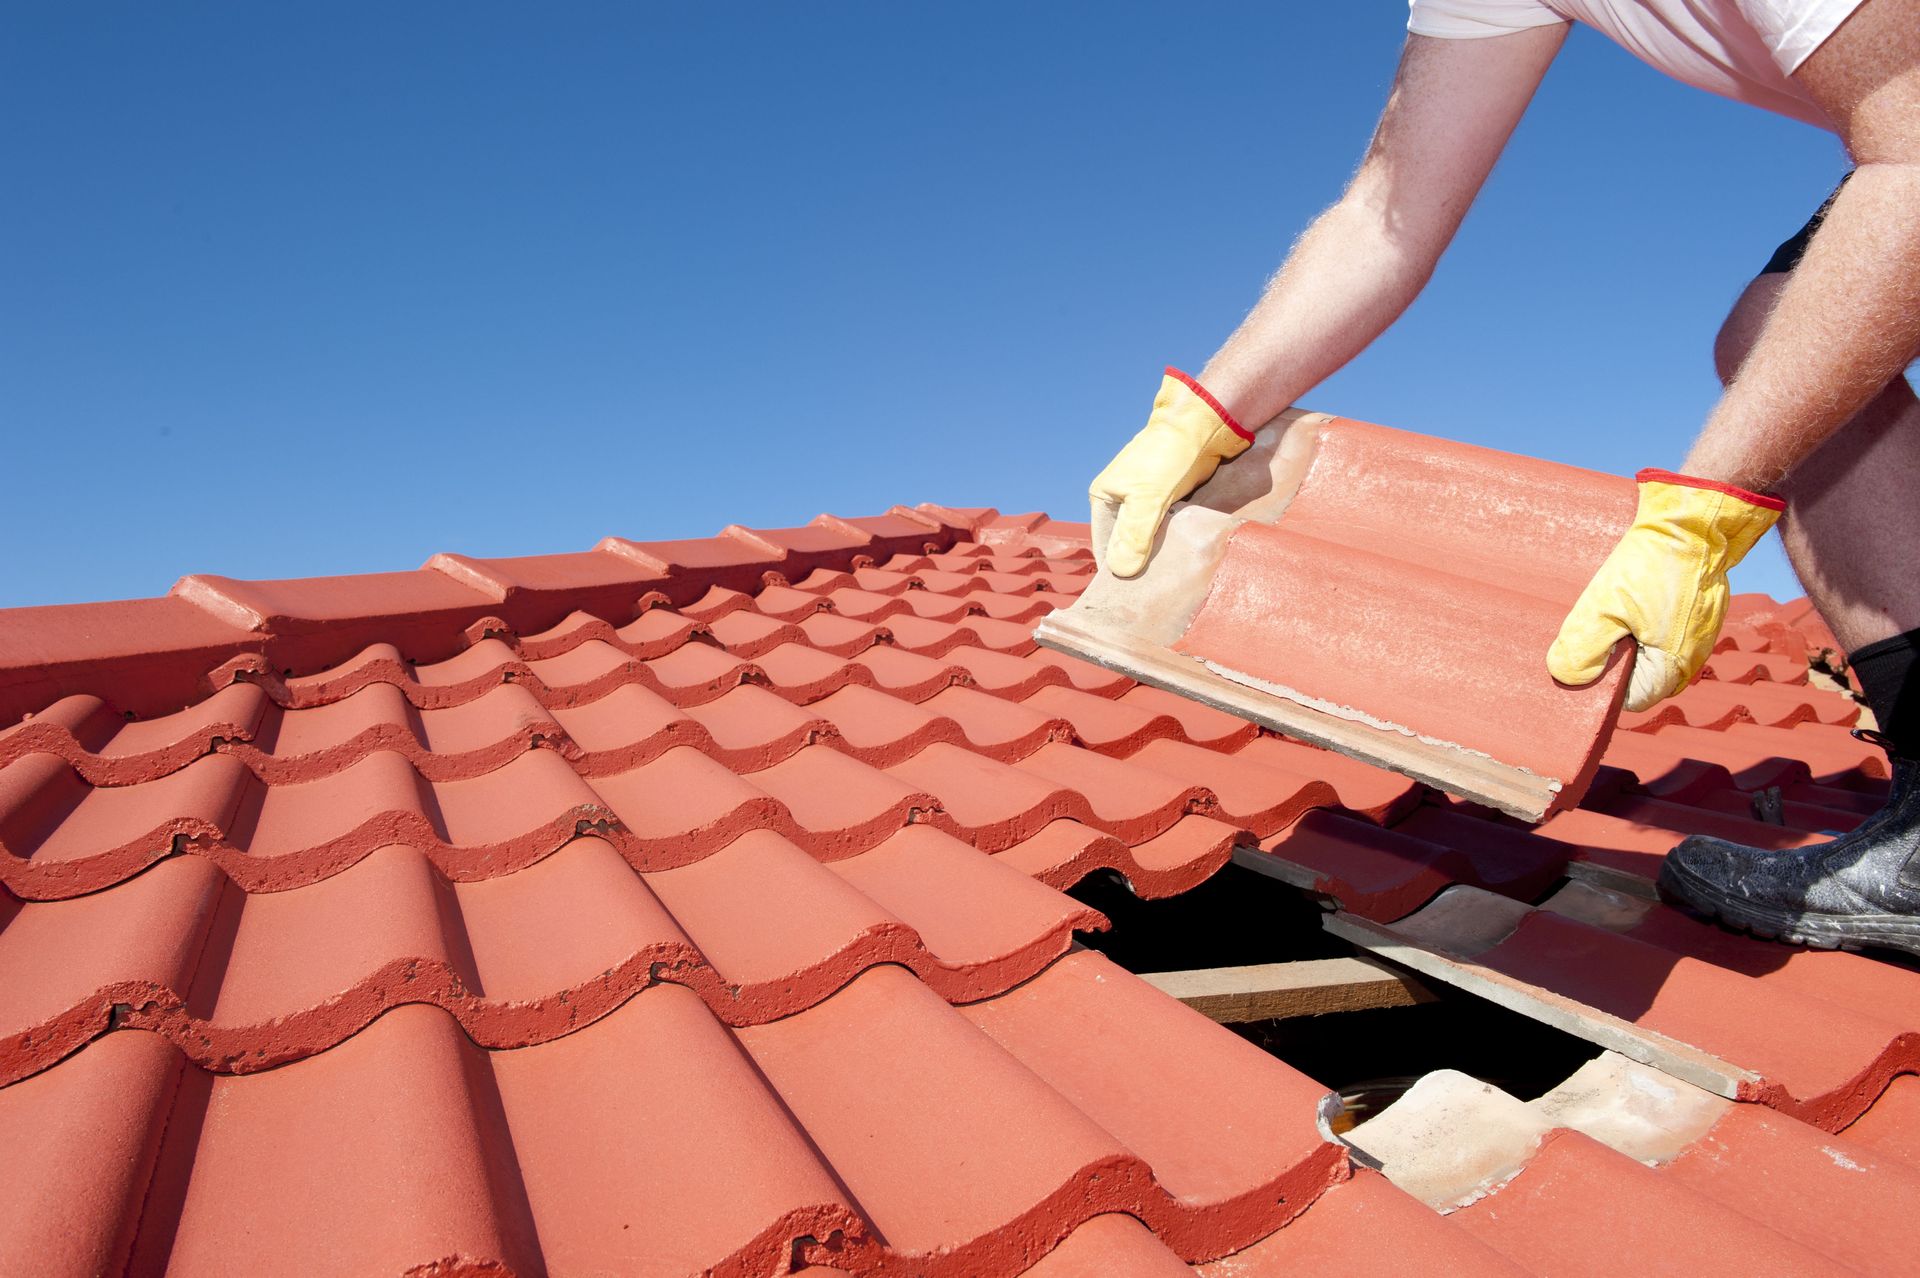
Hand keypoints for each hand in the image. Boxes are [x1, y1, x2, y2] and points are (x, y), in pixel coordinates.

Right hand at [1089, 368, 1253, 576]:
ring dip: (1154, 558)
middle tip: (1152, 592)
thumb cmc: (1169, 456)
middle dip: (1135, 566)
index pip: (1103, 545)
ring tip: (1165, 582)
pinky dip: (1168, 545)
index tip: (1131, 596)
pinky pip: (1162, 531)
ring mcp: (1143, 502)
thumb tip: (1120, 572)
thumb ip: (1134, 535)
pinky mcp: (1166, 501)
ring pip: (1145, 540)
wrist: (1202, 427)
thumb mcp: (1148, 498)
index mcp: (1104, 497)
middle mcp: (1120, 501)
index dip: (1115, 570)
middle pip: (1123, 544)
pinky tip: (1178, 561)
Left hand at [1548, 469, 1783, 710]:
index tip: (1581, 660)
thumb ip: (1584, 647)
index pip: (1630, 700)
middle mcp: (1690, 657)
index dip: (1602, 686)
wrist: (1693, 521)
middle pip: (1639, 677)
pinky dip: (1640, 621)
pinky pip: (1660, 630)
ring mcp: (1696, 635)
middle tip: (1587, 631)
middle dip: (1611, 661)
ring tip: (1605, 612)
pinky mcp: (1695, 613)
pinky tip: (1624, 601)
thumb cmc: (1653, 564)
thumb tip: (1567, 677)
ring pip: (1648, 651)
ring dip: (1624, 638)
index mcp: (1673, 666)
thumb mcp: (1606, 606)